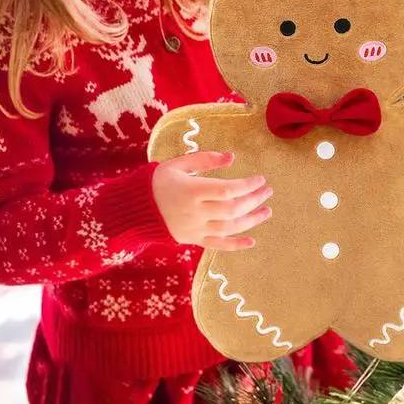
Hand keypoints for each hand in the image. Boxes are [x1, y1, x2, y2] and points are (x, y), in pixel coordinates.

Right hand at [152, 151, 272, 249]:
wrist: (135, 209)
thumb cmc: (159, 181)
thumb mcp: (178, 163)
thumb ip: (205, 159)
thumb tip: (231, 157)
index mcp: (191, 190)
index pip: (227, 190)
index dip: (247, 186)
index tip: (260, 180)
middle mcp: (195, 212)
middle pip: (232, 209)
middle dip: (253, 200)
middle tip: (267, 192)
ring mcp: (194, 229)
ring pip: (229, 228)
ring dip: (251, 220)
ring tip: (266, 211)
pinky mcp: (193, 240)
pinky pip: (217, 245)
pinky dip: (236, 245)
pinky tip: (252, 241)